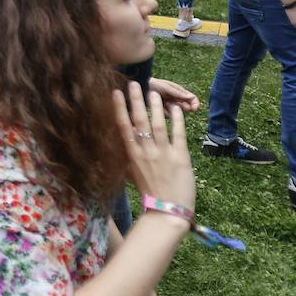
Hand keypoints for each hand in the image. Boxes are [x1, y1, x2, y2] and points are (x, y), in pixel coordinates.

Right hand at [113, 82, 193, 207]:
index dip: (119, 108)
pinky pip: (178, 135)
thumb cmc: (150, 193)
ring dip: (155, 106)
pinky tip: (176, 109)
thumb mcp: (134, 174)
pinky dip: (177, 121)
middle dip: (135, 101)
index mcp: (132, 156)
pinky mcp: (180, 158)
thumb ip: (130, 156)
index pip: (123, 127)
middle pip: (138, 121)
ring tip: (154, 92)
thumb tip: (123, 141)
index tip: (115, 93)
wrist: (167, 211)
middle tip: (133, 84)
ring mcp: (163, 154)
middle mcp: (145, 152)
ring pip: (157, 125)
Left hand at [149, 77, 198, 112]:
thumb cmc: (152, 84)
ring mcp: (170, 106)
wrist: (138, 88)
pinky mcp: (164, 111)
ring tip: (162, 103)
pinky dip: (165, 112)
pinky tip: (159, 107)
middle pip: (186, 108)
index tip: (194, 108)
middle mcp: (177, 99)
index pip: (192, 99)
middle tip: (169, 103)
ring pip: (178, 113)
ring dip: (171, 109)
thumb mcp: (166, 87)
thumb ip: (178, 93)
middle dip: (180, 107)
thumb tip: (192, 97)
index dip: (195, 104)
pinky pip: (169, 115)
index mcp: (180, 92)